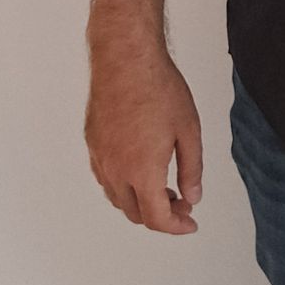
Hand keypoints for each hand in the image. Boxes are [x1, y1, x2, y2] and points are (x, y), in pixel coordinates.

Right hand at [85, 45, 202, 233]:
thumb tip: (193, 197)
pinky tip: (141, 170)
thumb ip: (191, 169)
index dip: (176, 226)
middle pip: (135, 213)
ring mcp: (100, 157)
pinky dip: (124, 186)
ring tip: (165, 186)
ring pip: (117, 198)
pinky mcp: (92, 143)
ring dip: (141, 201)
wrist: (125, 58)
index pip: (156, 218)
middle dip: (161, 215)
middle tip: (183, 201)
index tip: (190, 223)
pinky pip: (106, 178)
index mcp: (142, 171)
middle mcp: (116, 170)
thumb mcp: (188, 130)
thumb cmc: (159, 88)